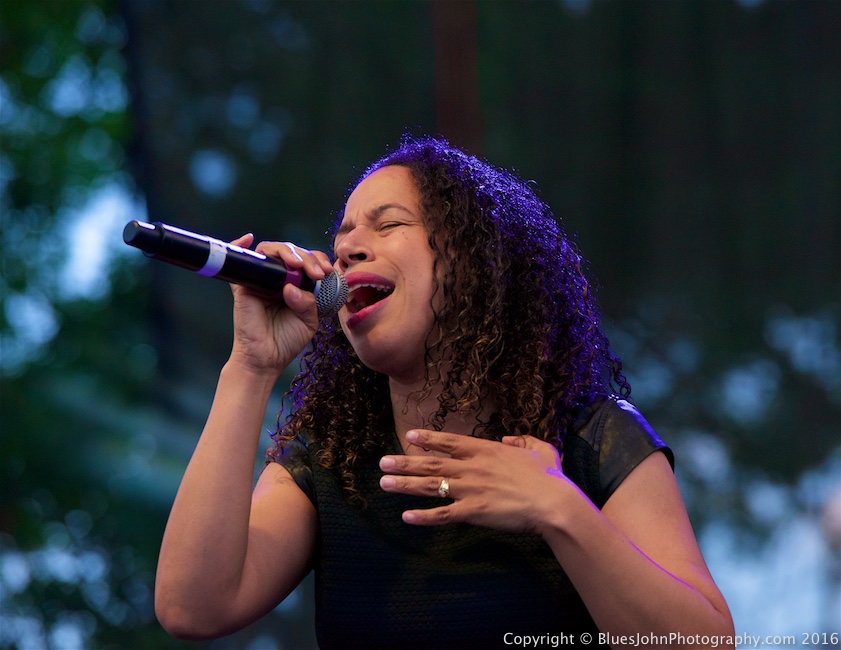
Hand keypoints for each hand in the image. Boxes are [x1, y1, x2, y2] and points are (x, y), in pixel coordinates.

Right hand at [228, 235, 335, 375]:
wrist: (266, 359)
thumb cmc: (287, 341)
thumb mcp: (308, 321)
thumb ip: (308, 302)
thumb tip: (291, 286)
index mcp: (296, 284)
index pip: (307, 261)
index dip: (317, 260)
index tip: (328, 271)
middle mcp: (278, 278)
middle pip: (290, 253)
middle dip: (307, 258)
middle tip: (317, 273)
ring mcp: (260, 280)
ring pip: (270, 252)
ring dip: (286, 252)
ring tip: (297, 265)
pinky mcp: (243, 286)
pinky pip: (239, 262)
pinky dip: (239, 245)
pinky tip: (247, 238)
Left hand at [378, 430, 571, 535]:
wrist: (553, 503)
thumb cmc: (549, 477)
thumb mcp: (541, 449)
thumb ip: (523, 441)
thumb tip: (511, 438)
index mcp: (486, 450)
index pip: (450, 442)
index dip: (428, 439)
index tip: (409, 436)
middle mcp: (473, 467)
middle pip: (432, 464)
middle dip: (405, 462)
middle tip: (382, 462)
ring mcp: (471, 489)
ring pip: (431, 487)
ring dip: (406, 485)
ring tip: (384, 483)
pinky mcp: (474, 512)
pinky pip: (444, 515)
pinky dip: (424, 516)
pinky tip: (407, 517)